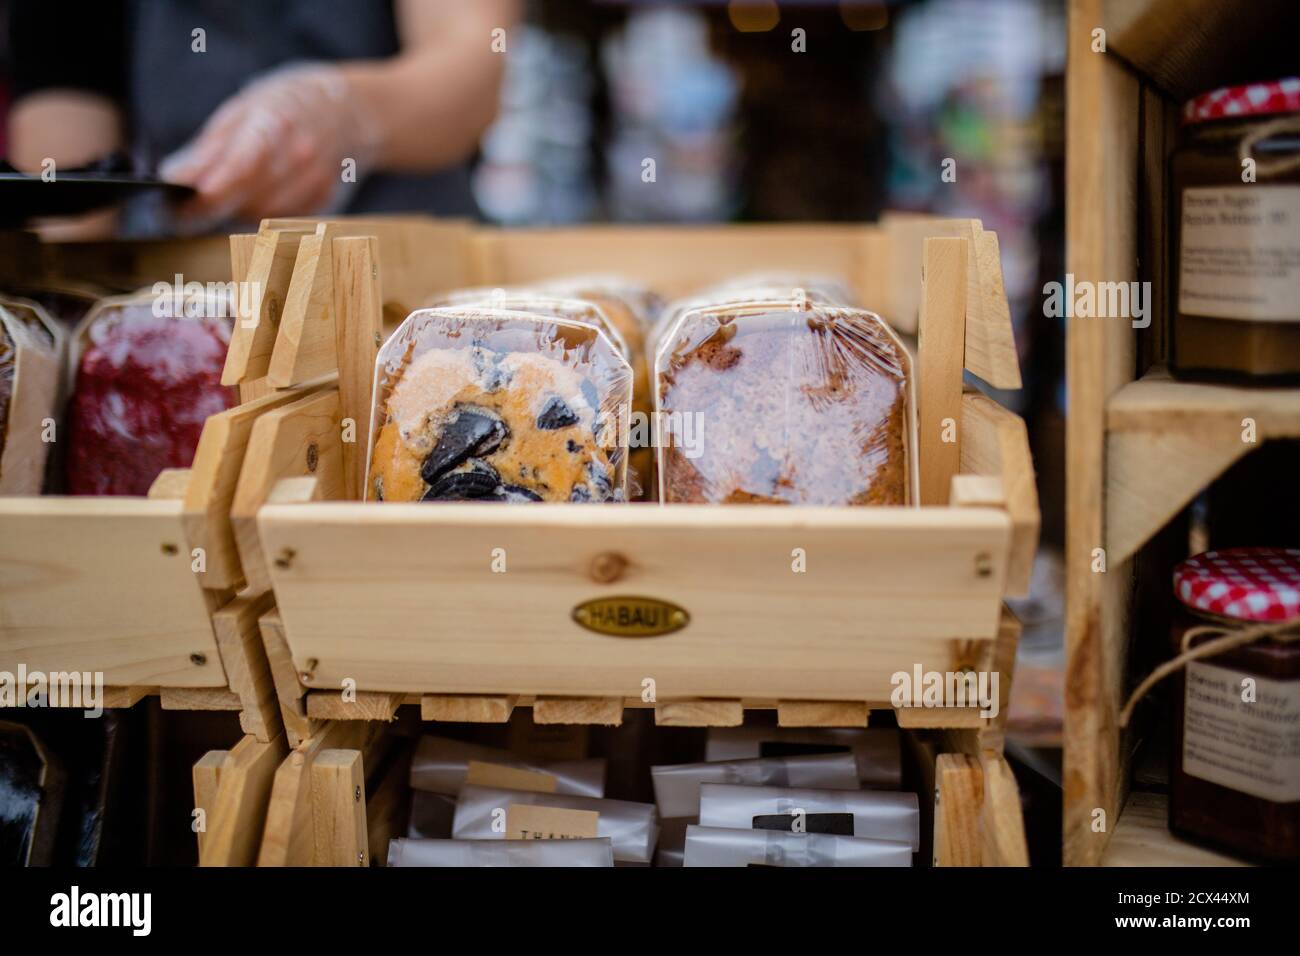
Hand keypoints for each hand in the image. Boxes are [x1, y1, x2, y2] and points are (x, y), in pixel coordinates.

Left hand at [159, 63, 382, 223]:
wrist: (349, 110)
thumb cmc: (288, 103)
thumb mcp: (244, 108)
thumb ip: (211, 146)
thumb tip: (174, 176)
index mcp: (278, 121)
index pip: (242, 165)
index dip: (211, 190)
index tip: (180, 205)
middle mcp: (303, 154)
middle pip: (251, 198)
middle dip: (214, 206)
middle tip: (184, 210)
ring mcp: (318, 180)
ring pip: (265, 213)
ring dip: (236, 211)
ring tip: (220, 198)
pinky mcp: (325, 201)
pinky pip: (282, 218)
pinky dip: (261, 214)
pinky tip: (254, 198)